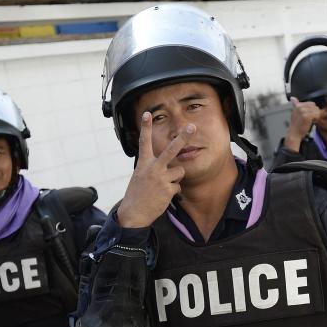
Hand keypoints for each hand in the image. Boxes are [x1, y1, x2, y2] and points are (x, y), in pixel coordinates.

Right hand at [116, 112, 186, 227]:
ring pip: (180, 171)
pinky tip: (163, 196)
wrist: (134, 213)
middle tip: (192, 127)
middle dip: (183, 138)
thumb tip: (170, 164)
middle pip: (171, 150)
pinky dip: (173, 191)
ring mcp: (161, 178)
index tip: (147, 114)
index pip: (144, 142)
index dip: (146, 127)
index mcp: (143, 163)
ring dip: (175, 178)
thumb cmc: (138, 193)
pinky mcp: (168, 189)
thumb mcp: (141, 176)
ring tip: (163, 186)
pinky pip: (178, 186)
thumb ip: (153, 167)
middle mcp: (152, 168)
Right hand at [284, 97, 320, 151]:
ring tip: (310, 121)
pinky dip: (316, 119)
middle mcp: (299, 107)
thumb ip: (295, 105)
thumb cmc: (296, 125)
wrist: (294, 134)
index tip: (307, 116)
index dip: (312, 110)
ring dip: (315, 116)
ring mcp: (303, 111)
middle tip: (309, 119)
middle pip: (315, 106)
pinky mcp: (307, 116)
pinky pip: (317, 115)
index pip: (311, 103)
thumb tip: (292, 98)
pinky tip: (311, 122)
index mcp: (297, 105)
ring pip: (316, 110)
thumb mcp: (295, 113)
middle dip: (314, 112)